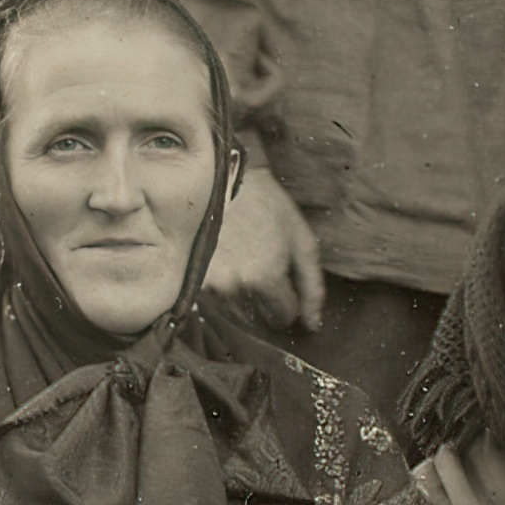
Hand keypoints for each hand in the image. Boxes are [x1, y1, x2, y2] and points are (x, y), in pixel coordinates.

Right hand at [207, 153, 324, 332]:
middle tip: (262, 268)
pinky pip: (214, 300)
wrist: (222, 179)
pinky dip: (222, 288)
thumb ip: (312, 286)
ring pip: (235, 312)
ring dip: (242, 296)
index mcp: (267, 278)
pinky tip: (225, 262)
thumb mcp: (301, 240)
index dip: (289, 301)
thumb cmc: (267, 207)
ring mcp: (210, 283)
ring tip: (242, 262)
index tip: (284, 282)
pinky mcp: (192, 277)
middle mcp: (235, 286)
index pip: (285, 316)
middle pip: (259, 318)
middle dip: (266, 301)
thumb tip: (313, 325)